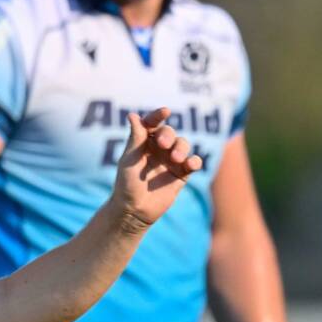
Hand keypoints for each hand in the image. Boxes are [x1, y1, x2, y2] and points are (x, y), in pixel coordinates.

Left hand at [112, 109, 203, 227]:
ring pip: (183, 145)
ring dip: (181, 148)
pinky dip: (194, 161)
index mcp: (144, 142)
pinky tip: (190, 164)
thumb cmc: (126, 184)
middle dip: (169, 135)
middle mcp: (159, 149)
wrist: (134, 210)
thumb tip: (132, 115)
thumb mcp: (129, 160)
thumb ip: (135, 138)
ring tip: (176, 158)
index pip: (152, 124)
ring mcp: (172, 160)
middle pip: (170, 133)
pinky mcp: (182, 174)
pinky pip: (193, 162)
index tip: (165, 111)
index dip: (158, 116)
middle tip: (164, 144)